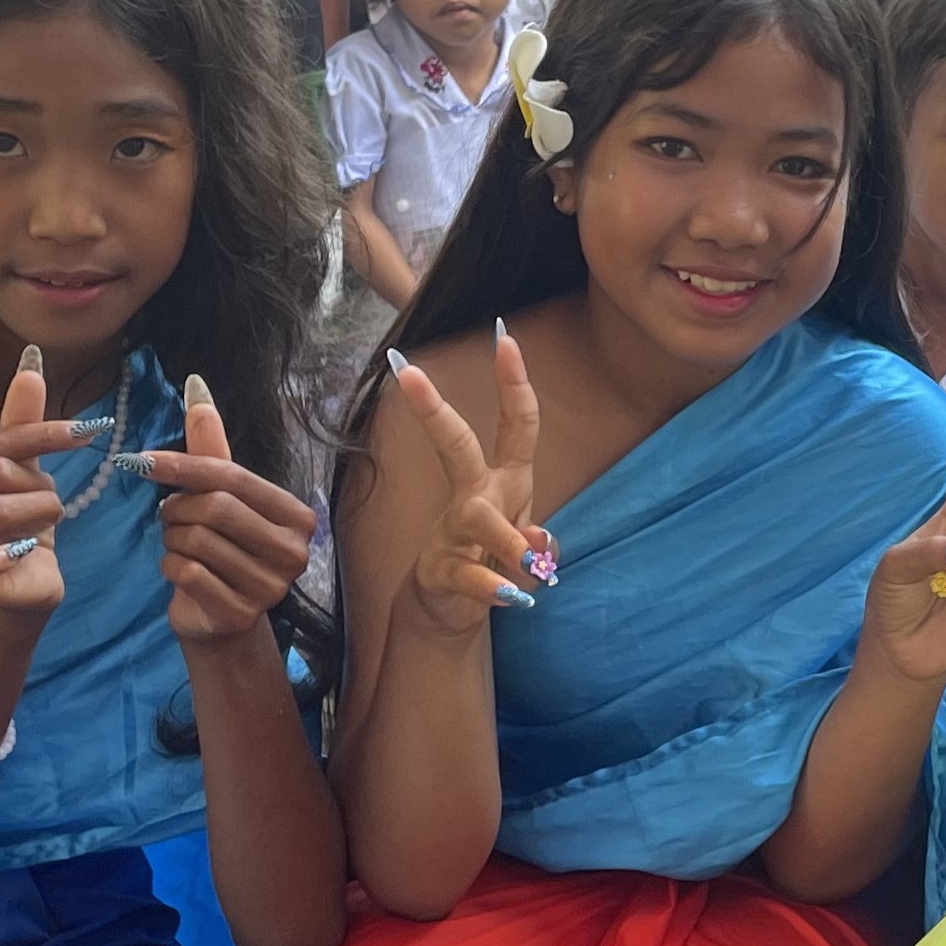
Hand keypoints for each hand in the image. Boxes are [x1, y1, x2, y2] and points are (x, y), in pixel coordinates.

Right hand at [0, 347, 105, 614]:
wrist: (22, 588)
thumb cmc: (18, 527)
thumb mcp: (22, 472)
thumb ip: (20, 423)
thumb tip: (30, 366)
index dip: (41, 434)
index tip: (86, 431)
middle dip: (39, 485)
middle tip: (51, 502)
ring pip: (0, 510)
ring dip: (40, 514)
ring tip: (42, 526)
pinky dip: (13, 552)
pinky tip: (25, 551)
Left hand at [148, 370, 318, 641]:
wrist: (219, 621)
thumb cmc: (221, 550)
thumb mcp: (220, 497)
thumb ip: (210, 446)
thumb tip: (196, 386)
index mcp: (296, 515)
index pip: (231, 478)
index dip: (181, 465)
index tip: (138, 460)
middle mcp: (294, 551)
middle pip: (214, 509)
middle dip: (177, 509)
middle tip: (169, 516)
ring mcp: (270, 587)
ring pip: (196, 541)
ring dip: (172, 540)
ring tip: (179, 545)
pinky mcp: (240, 615)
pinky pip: (186, 573)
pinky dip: (169, 567)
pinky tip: (179, 572)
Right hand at [386, 327, 551, 635]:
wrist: (449, 608)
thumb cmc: (493, 557)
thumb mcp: (527, 543)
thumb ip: (539, 539)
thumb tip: (537, 541)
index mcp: (504, 479)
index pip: (515, 424)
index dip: (512, 382)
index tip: (503, 336)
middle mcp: (476, 497)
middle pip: (455, 445)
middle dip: (434, 411)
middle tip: (406, 375)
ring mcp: (453, 533)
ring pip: (476, 517)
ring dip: (507, 539)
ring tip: (530, 566)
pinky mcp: (442, 571)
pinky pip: (471, 575)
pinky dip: (494, 586)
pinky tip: (513, 599)